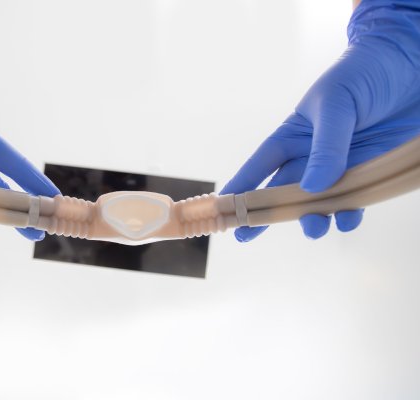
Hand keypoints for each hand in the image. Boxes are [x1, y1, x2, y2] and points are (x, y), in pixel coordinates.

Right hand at [221, 1, 419, 241]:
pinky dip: (350, 214)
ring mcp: (340, 167)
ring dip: (313, 218)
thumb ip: (325, 148)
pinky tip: (348, 219)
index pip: (260, 166)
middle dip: (270, 214)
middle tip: (250, 234)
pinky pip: (355, 202)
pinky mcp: (370, 173)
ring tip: (315, 226)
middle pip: (284, 192)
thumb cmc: (363, 74)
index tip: (224, 209)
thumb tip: (312, 188)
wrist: (410, 63)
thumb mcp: (336, 105)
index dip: (241, 188)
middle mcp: (311, 156)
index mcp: (294, 136)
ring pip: (319, 203)